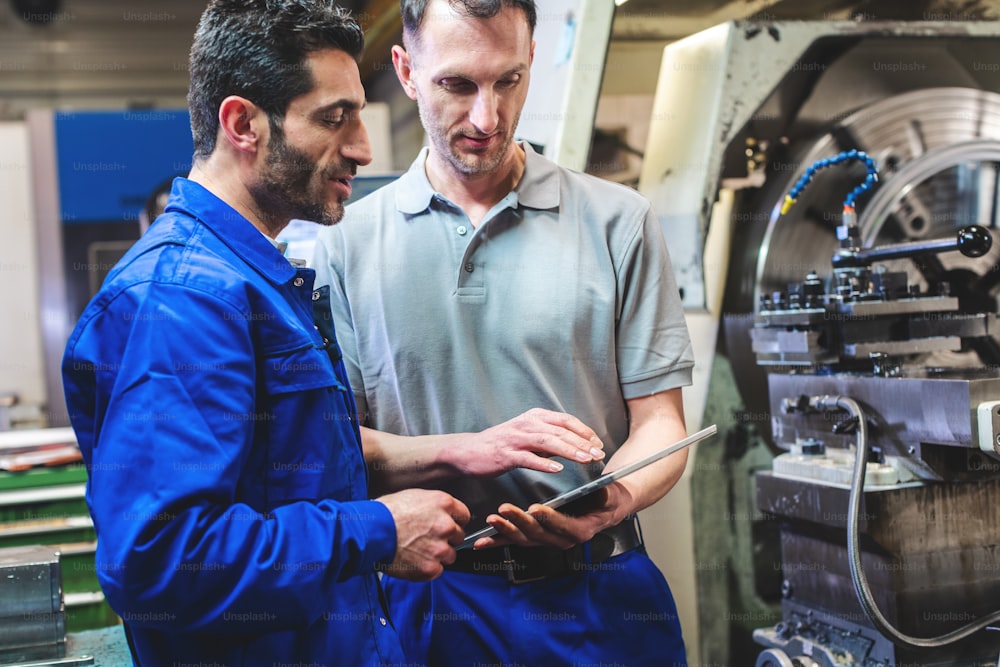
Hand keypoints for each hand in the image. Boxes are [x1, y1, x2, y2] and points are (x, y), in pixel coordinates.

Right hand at [376, 489, 469, 580]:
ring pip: (449, 555)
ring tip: (417, 550)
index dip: (454, 521)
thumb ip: (433, 506)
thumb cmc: (384, 512)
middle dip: (446, 539)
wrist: (369, 532)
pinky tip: (413, 560)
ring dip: (437, 555)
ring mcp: (440, 548)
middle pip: (458, 536)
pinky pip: (437, 571)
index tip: (447, 525)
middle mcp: (446, 525)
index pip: (464, 515)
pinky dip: (427, 569)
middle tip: (426, 539)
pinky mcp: (430, 567)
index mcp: (443, 503)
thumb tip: (440, 513)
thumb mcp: (413, 496)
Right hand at [456, 408, 605, 476]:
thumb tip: (572, 444)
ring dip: (569, 450)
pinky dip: (543, 463)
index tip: (597, 443)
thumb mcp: (527, 434)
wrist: (468, 450)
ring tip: (585, 459)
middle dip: (582, 443)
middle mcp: (526, 424)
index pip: (565, 420)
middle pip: (560, 431)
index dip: (584, 431)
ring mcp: (515, 439)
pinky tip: (557, 469)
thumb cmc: (500, 444)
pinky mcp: (505, 454)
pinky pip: (527, 458)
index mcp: (534, 417)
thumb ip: (548, 437)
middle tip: (598, 454)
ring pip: (547, 442)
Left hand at [470, 482, 633, 550]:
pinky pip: (515, 540)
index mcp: (580, 530)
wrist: (604, 508)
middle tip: (504, 509)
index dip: (549, 519)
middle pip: (538, 534)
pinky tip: (482, 542)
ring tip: (492, 519)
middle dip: (519, 522)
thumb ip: (604, 497)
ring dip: (505, 531)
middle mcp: (562, 539)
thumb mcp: (609, 496)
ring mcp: (547, 540)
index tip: (535, 509)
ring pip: (524, 538)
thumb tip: (603, 494)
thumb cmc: (606, 499)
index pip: (563, 527)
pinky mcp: (536, 537)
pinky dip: (497, 541)